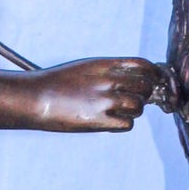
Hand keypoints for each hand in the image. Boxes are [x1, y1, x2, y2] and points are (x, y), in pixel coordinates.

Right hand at [27, 56, 166, 131]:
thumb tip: (131, 79)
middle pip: (145, 87)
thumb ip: (109, 71)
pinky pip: (127, 124)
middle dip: (144, 94)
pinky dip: (124, 124)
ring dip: (134, 110)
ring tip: (119, 112)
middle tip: (133, 99)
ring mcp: (103, 101)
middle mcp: (107, 80)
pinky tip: (112, 122)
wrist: (34, 97)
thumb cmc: (58, 83)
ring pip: (139, 106)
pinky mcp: (98, 121)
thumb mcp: (85, 67)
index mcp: (104, 65)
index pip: (143, 65)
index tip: (153, 81)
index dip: (154, 74)